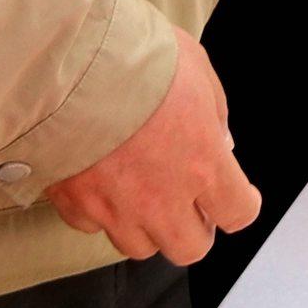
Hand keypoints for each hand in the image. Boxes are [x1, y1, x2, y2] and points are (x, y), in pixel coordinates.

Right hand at [43, 33, 256, 265]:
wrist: (68, 66)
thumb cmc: (135, 59)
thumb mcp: (196, 68)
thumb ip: (213, 113)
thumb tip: (219, 140)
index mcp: (203, 164)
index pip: (238, 213)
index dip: (240, 205)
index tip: (236, 195)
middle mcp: (163, 198)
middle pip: (190, 248)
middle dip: (194, 229)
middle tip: (189, 203)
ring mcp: (116, 208)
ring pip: (139, 246)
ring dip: (147, 226)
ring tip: (142, 193)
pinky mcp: (75, 205)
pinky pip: (92, 226)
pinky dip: (99, 212)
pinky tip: (101, 183)